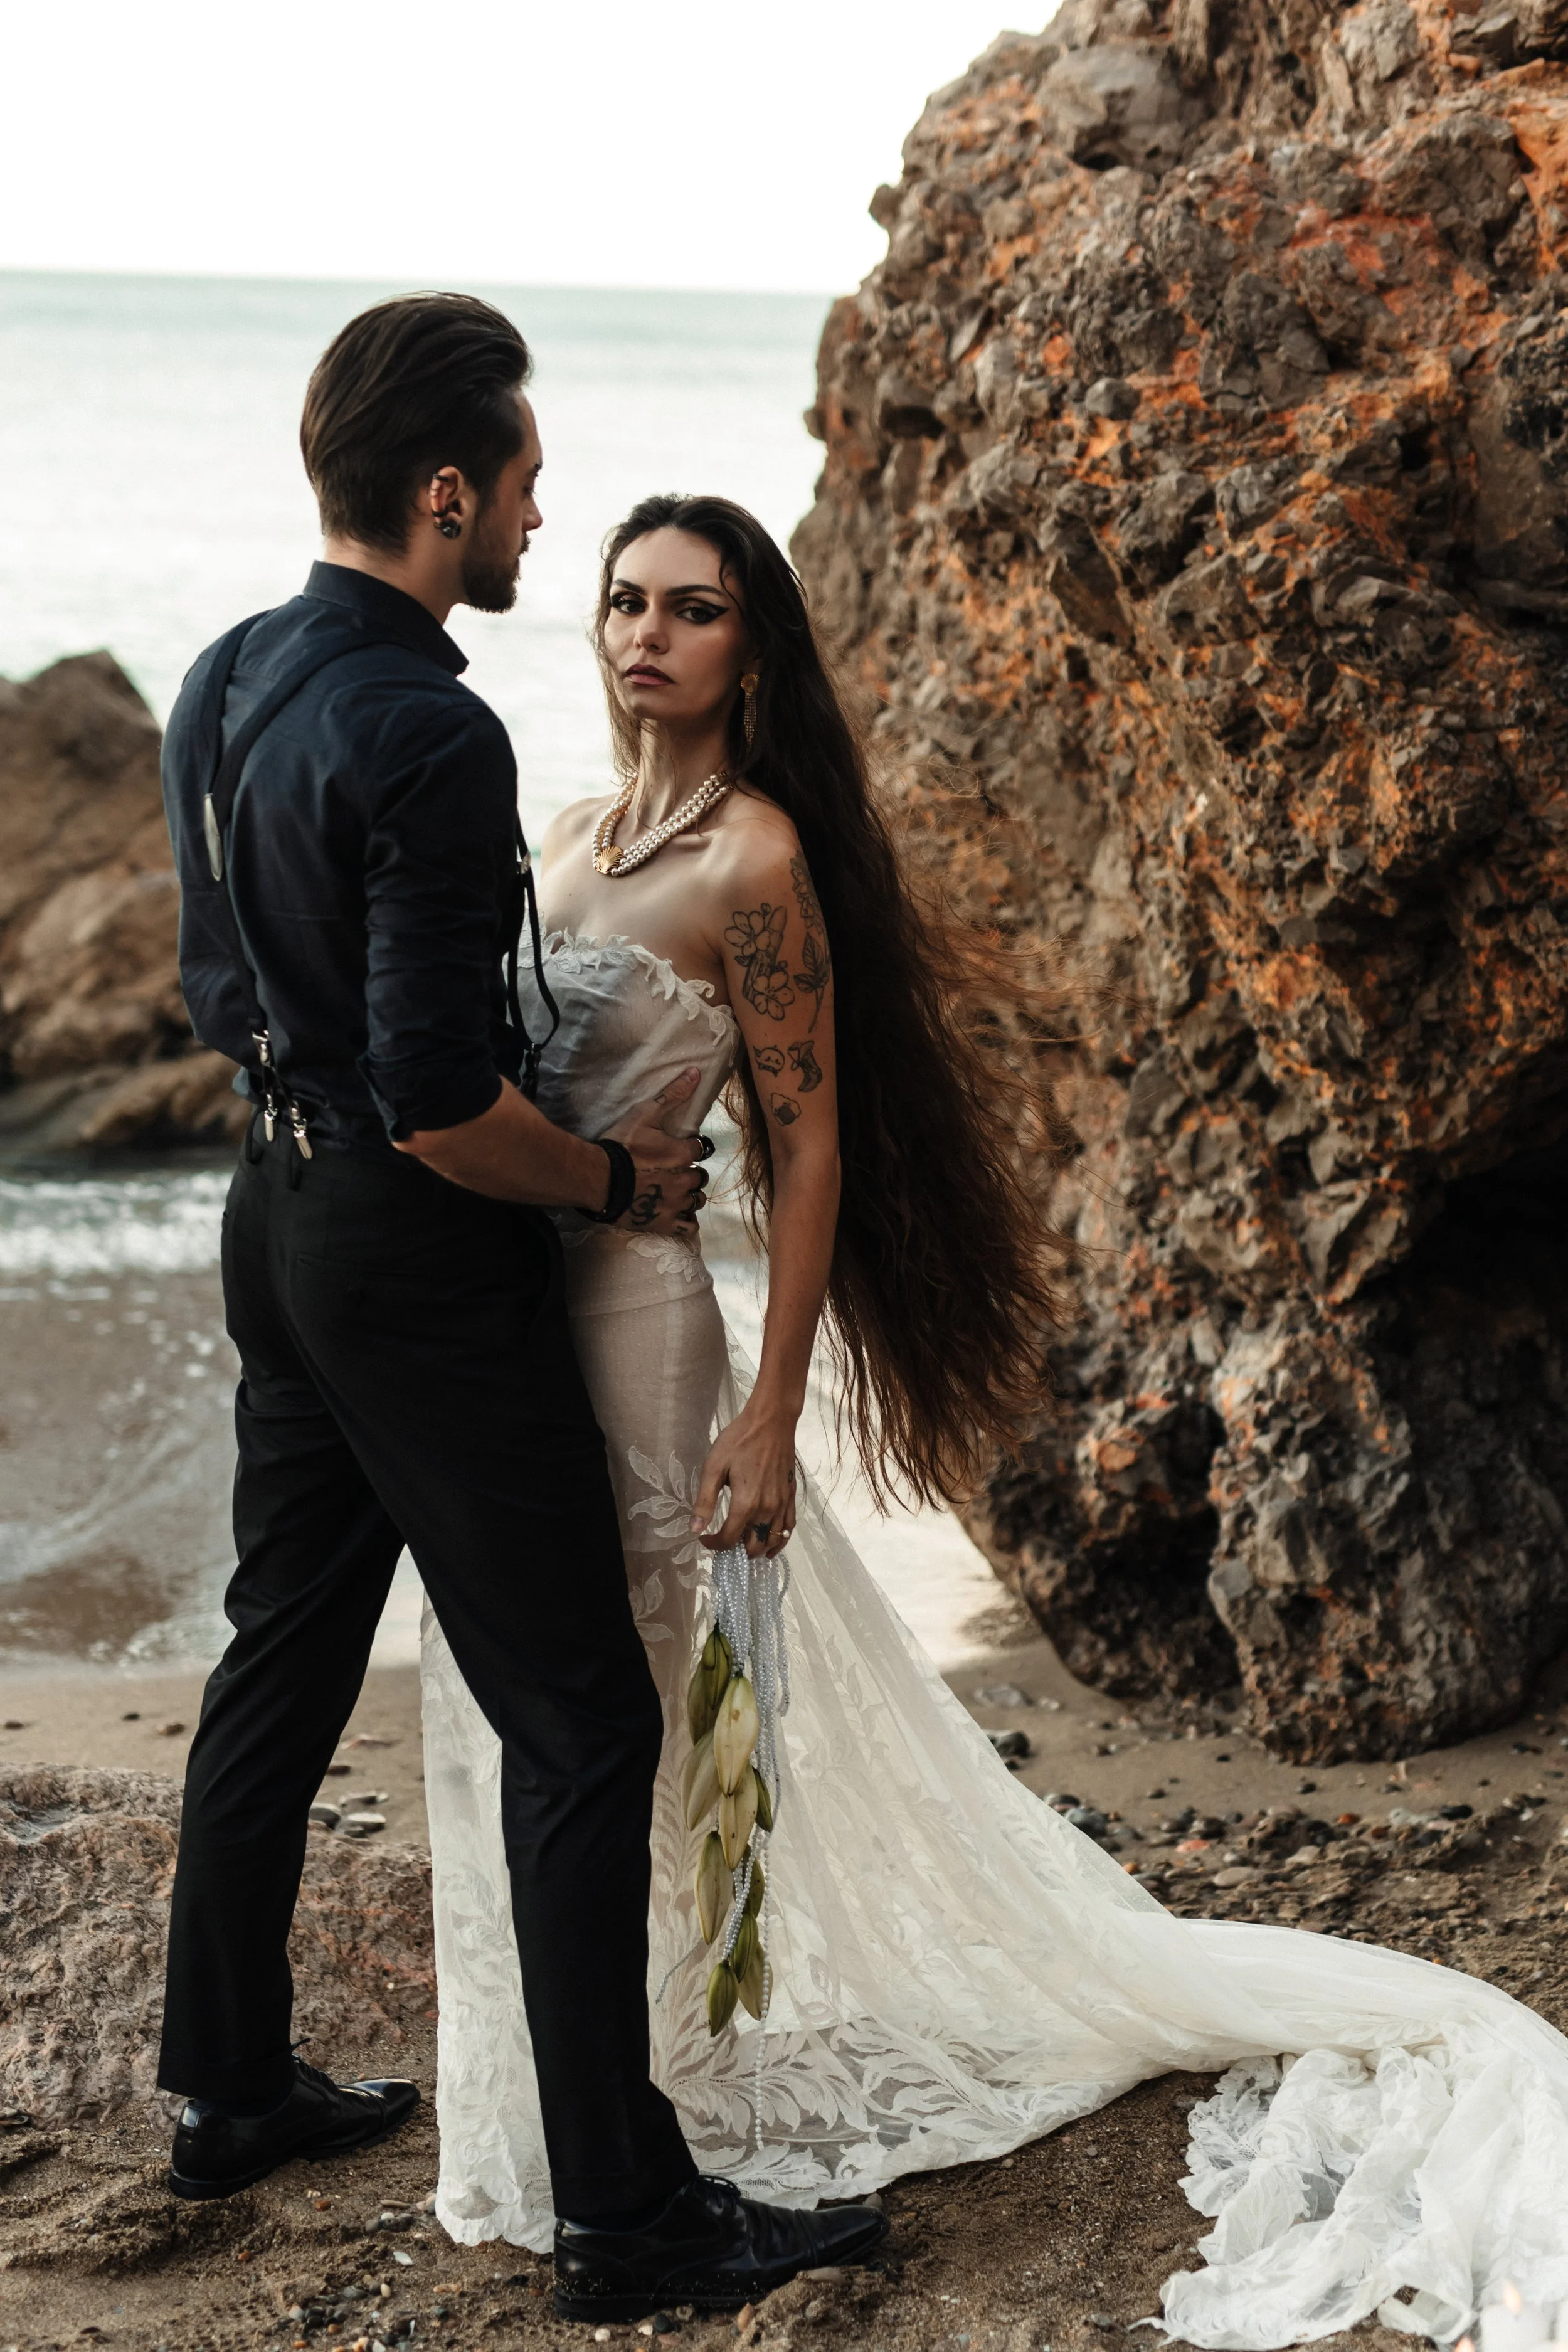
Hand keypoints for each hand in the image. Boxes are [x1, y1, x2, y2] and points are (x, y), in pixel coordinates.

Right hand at [605, 1066, 707, 1238]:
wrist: (599, 1179)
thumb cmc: (621, 1145)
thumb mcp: (645, 1114)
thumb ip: (673, 1095)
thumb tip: (696, 1072)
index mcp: (683, 1153)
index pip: (699, 1148)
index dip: (689, 1147)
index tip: (677, 1148)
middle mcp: (686, 1180)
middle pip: (700, 1176)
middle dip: (690, 1173)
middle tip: (672, 1171)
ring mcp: (677, 1203)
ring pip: (697, 1200)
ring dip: (690, 1195)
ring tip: (674, 1192)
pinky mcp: (666, 1223)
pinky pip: (689, 1226)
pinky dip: (687, 1221)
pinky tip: (679, 1215)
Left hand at [690, 1402, 798, 1558]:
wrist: (772, 1421)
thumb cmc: (739, 1440)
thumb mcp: (714, 1467)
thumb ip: (705, 1501)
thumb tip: (695, 1529)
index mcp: (745, 1504)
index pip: (729, 1539)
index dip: (713, 1545)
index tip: (704, 1538)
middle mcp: (766, 1510)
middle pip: (752, 1546)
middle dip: (735, 1551)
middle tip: (723, 1541)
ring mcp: (782, 1505)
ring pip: (772, 1542)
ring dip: (757, 1549)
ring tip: (743, 1546)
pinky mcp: (791, 1497)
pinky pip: (788, 1528)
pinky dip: (779, 1541)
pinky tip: (770, 1543)